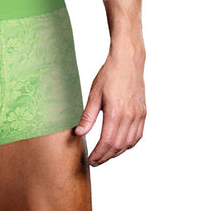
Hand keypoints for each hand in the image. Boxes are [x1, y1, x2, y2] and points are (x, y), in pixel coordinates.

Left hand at [74, 47, 145, 166]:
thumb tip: (79, 133)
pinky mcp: (143, 113)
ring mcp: (139, 116)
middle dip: (105, 157)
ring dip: (117, 153)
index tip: (90, 160)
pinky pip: (137, 136)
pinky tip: (120, 146)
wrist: (128, 61)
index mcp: (116, 113)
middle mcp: (130, 117)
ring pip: (129, 143)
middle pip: (118, 146)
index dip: (98, 154)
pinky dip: (128, 145)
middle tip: (95, 161)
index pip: (106, 142)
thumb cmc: (109, 75)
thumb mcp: (94, 94)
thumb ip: (88, 116)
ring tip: (105, 156)